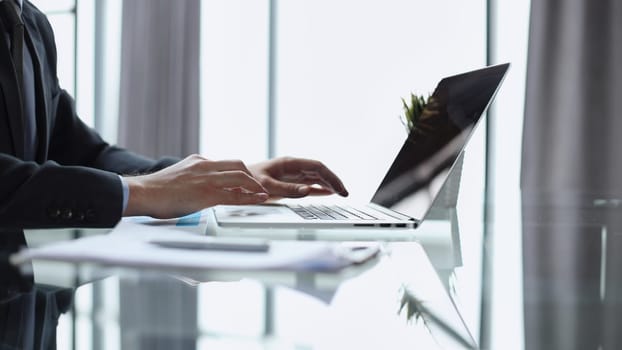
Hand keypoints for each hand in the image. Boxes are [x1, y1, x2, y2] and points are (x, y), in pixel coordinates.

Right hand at [123, 154, 268, 217]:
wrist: (143, 192)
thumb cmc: (155, 190)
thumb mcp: (178, 176)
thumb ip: (191, 178)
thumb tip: (197, 188)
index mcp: (197, 161)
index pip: (224, 164)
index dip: (238, 172)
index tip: (245, 181)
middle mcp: (205, 166)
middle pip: (238, 165)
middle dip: (251, 176)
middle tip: (257, 187)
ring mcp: (207, 179)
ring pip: (241, 177)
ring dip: (255, 186)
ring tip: (262, 193)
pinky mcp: (208, 194)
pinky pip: (236, 195)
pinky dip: (251, 197)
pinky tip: (259, 199)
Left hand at [249, 157, 348, 198]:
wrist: (235, 183)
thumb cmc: (248, 181)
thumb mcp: (267, 186)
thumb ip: (288, 189)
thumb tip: (308, 191)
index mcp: (290, 163)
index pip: (317, 167)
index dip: (331, 176)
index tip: (340, 188)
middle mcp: (293, 167)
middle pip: (319, 171)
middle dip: (333, 181)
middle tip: (345, 193)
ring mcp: (291, 175)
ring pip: (316, 178)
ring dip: (329, 185)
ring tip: (341, 194)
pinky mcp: (288, 183)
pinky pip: (308, 184)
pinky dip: (319, 189)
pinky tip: (328, 193)